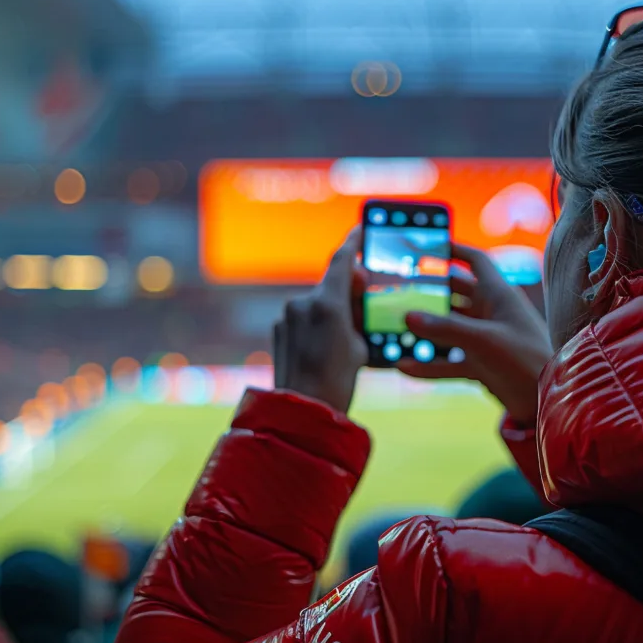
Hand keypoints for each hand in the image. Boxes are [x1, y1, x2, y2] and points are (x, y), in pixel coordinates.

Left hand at [273, 229, 367, 412]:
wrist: (302, 412)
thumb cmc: (337, 382)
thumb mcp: (361, 344)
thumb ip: (357, 313)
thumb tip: (353, 294)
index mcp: (327, 304)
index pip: (342, 259)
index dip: (354, 242)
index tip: (361, 230)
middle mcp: (302, 303)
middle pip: (330, 283)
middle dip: (347, 289)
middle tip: (364, 302)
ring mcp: (287, 316)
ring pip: (317, 302)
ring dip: (331, 310)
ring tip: (345, 337)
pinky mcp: (279, 330)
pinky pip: (303, 317)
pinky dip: (317, 323)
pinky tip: (325, 347)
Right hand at [397, 244, 551, 425]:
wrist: (547, 400)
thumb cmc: (527, 360)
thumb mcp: (484, 340)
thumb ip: (445, 329)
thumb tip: (408, 316)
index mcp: (498, 295)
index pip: (475, 261)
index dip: (454, 250)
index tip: (429, 245)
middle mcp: (490, 313)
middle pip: (454, 294)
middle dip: (429, 292)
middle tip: (400, 289)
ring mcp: (483, 339)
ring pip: (447, 329)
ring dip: (425, 330)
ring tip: (395, 328)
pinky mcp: (480, 364)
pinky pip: (448, 361)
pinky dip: (428, 364)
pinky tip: (405, 367)